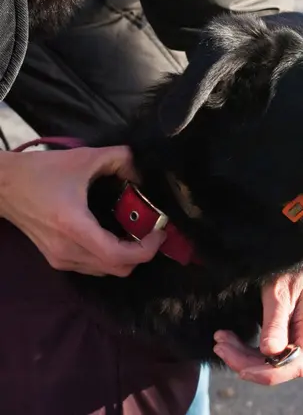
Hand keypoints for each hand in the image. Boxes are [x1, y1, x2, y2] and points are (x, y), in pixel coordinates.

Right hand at [0, 146, 165, 275]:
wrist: (1, 186)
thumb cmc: (41, 172)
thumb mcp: (85, 157)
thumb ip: (120, 158)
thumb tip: (142, 174)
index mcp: (74, 227)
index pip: (118, 255)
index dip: (146, 249)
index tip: (159, 231)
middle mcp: (67, 250)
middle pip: (117, 269)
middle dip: (142, 253)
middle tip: (152, 231)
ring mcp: (60, 259)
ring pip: (106, 271)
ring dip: (127, 256)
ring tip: (137, 233)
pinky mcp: (56, 259)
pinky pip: (93, 267)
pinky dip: (110, 257)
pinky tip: (115, 236)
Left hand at [214, 258, 302, 384]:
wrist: (298, 252)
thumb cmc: (291, 267)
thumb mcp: (279, 292)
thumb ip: (275, 323)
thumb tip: (269, 354)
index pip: (296, 366)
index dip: (269, 373)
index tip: (241, 369)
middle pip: (281, 366)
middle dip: (247, 361)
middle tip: (220, 345)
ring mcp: (302, 337)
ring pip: (272, 360)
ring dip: (244, 355)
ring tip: (220, 340)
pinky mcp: (291, 333)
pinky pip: (271, 350)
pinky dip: (248, 348)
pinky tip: (230, 339)